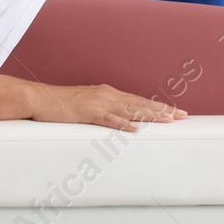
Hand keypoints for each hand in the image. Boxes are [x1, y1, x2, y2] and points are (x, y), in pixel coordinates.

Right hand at [28, 82, 187, 130]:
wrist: (40, 98)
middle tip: (183, 116)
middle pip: (140, 103)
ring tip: (168, 120)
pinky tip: (135, 129)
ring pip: (130, 109)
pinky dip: (123, 124)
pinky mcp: (87, 112)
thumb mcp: (87, 105)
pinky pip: (108, 119)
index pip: (139, 100)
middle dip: (162, 110)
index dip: (157, 106)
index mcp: (108, 93)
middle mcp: (107, 95)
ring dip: (150, 115)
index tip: (175, 112)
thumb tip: (119, 121)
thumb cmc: (61, 104)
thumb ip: (103, 111)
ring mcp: (98, 103)